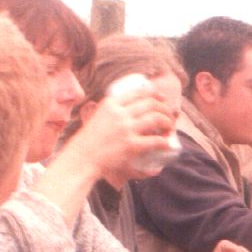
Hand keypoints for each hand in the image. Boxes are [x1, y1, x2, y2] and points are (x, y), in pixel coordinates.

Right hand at [62, 82, 176, 183]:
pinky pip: (155, 140)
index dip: (155, 94)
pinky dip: (164, 142)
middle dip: (165, 109)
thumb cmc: (89, 140)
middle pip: (151, 103)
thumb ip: (112, 110)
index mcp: (110, 103)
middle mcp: (119, 113)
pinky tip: (167, 144)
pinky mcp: (131, 145)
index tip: (162, 99)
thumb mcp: (97, 116)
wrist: (81, 158)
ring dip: (168, 122)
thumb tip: (129, 106)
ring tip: (170, 128)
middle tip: (169, 116)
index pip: (139, 92)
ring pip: (156, 118)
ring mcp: (126, 129)